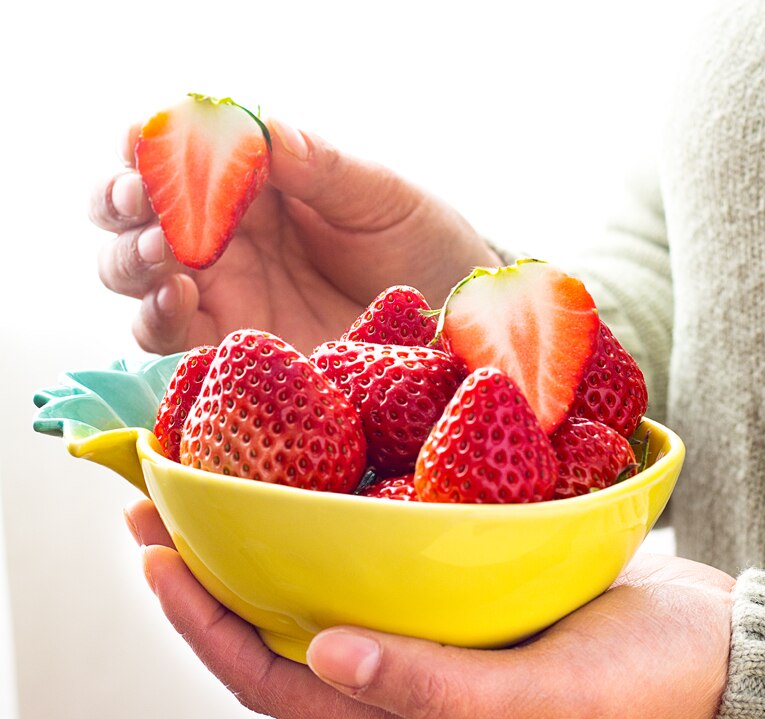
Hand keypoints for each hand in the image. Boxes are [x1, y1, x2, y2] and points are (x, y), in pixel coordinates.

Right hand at [90, 119, 501, 354]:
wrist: (449, 310)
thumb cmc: (417, 239)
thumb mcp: (377, 195)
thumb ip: (318, 165)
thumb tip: (262, 128)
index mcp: (251, 186)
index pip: (173, 158)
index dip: (144, 147)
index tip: (140, 139)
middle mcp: (225, 240)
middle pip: (134, 219)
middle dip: (120, 204)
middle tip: (140, 198)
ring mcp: (225, 296)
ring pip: (137, 278)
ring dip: (133, 262)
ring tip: (165, 253)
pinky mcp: (235, 349)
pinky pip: (172, 338)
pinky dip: (158, 318)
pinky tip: (179, 298)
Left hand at [125, 498, 734, 718]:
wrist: (700, 654)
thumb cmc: (630, 692)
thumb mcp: (536, 705)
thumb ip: (433, 690)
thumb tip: (325, 655)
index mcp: (401, 715)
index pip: (270, 678)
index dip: (203, 627)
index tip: (155, 562)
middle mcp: (398, 670)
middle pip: (277, 625)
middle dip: (210, 573)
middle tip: (159, 509)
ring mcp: (426, 625)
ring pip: (318, 584)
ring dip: (262, 538)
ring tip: (219, 482)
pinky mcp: (457, 584)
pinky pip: (374, 552)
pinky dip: (334, 517)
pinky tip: (325, 473)